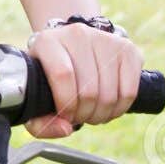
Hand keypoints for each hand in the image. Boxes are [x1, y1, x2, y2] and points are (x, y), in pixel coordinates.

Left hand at [24, 24, 143, 138]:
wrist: (72, 48)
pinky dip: (119, 109)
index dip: (66, 104)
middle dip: (84, 115)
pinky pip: (129, 92)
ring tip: (91, 113)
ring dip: (101, 115)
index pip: (62, 75)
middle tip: (78, 117)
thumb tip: (66, 129)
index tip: (65, 116)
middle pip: (89, 89)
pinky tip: (108, 108)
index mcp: (47, 42)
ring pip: (110, 94)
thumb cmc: (50, 76)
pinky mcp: (127, 49)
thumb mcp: (35, 95)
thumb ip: (39, 122)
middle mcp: (77, 35)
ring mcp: (105, 40)